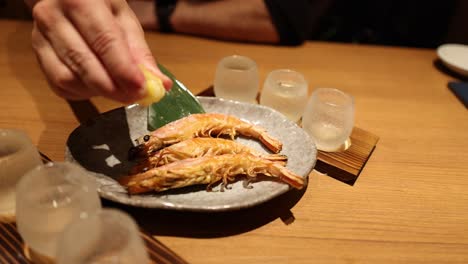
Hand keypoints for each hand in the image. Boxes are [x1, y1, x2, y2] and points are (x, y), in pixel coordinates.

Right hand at [28, 0, 171, 102]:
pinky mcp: (37, 57)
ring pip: (69, 79)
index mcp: (79, 0)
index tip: (142, 89)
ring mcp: (39, 38)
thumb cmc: (100, 7)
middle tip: (136, 96)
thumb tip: (160, 84)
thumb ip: (141, 53)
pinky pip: (60, 86)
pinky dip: (84, 93)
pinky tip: (98, 86)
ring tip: (120, 90)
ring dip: (99, 92)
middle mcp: (52, 16)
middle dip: (114, 87)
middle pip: (84, 62)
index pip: (104, 40)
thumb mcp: (125, 20)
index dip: (124, 69)